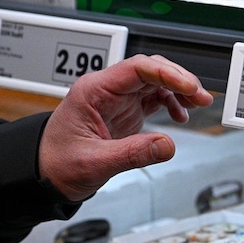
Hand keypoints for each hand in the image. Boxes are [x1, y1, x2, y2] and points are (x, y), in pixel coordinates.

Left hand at [38, 54, 213, 201]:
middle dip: (179, 79)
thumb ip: (133, 154)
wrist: (43, 174)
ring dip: (179, 89)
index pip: (137, 68)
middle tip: (200, 95)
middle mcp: (107, 89)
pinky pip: (154, 96)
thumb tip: (167, 145)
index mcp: (94, 91)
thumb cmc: (57, 163)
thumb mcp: (94, 162)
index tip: (189, 86)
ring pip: (155, 80)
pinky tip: (180, 115)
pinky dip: (171, 102)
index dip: (167, 73)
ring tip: (198, 103)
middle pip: (151, 69)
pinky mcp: (125, 109)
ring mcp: (117, 98)